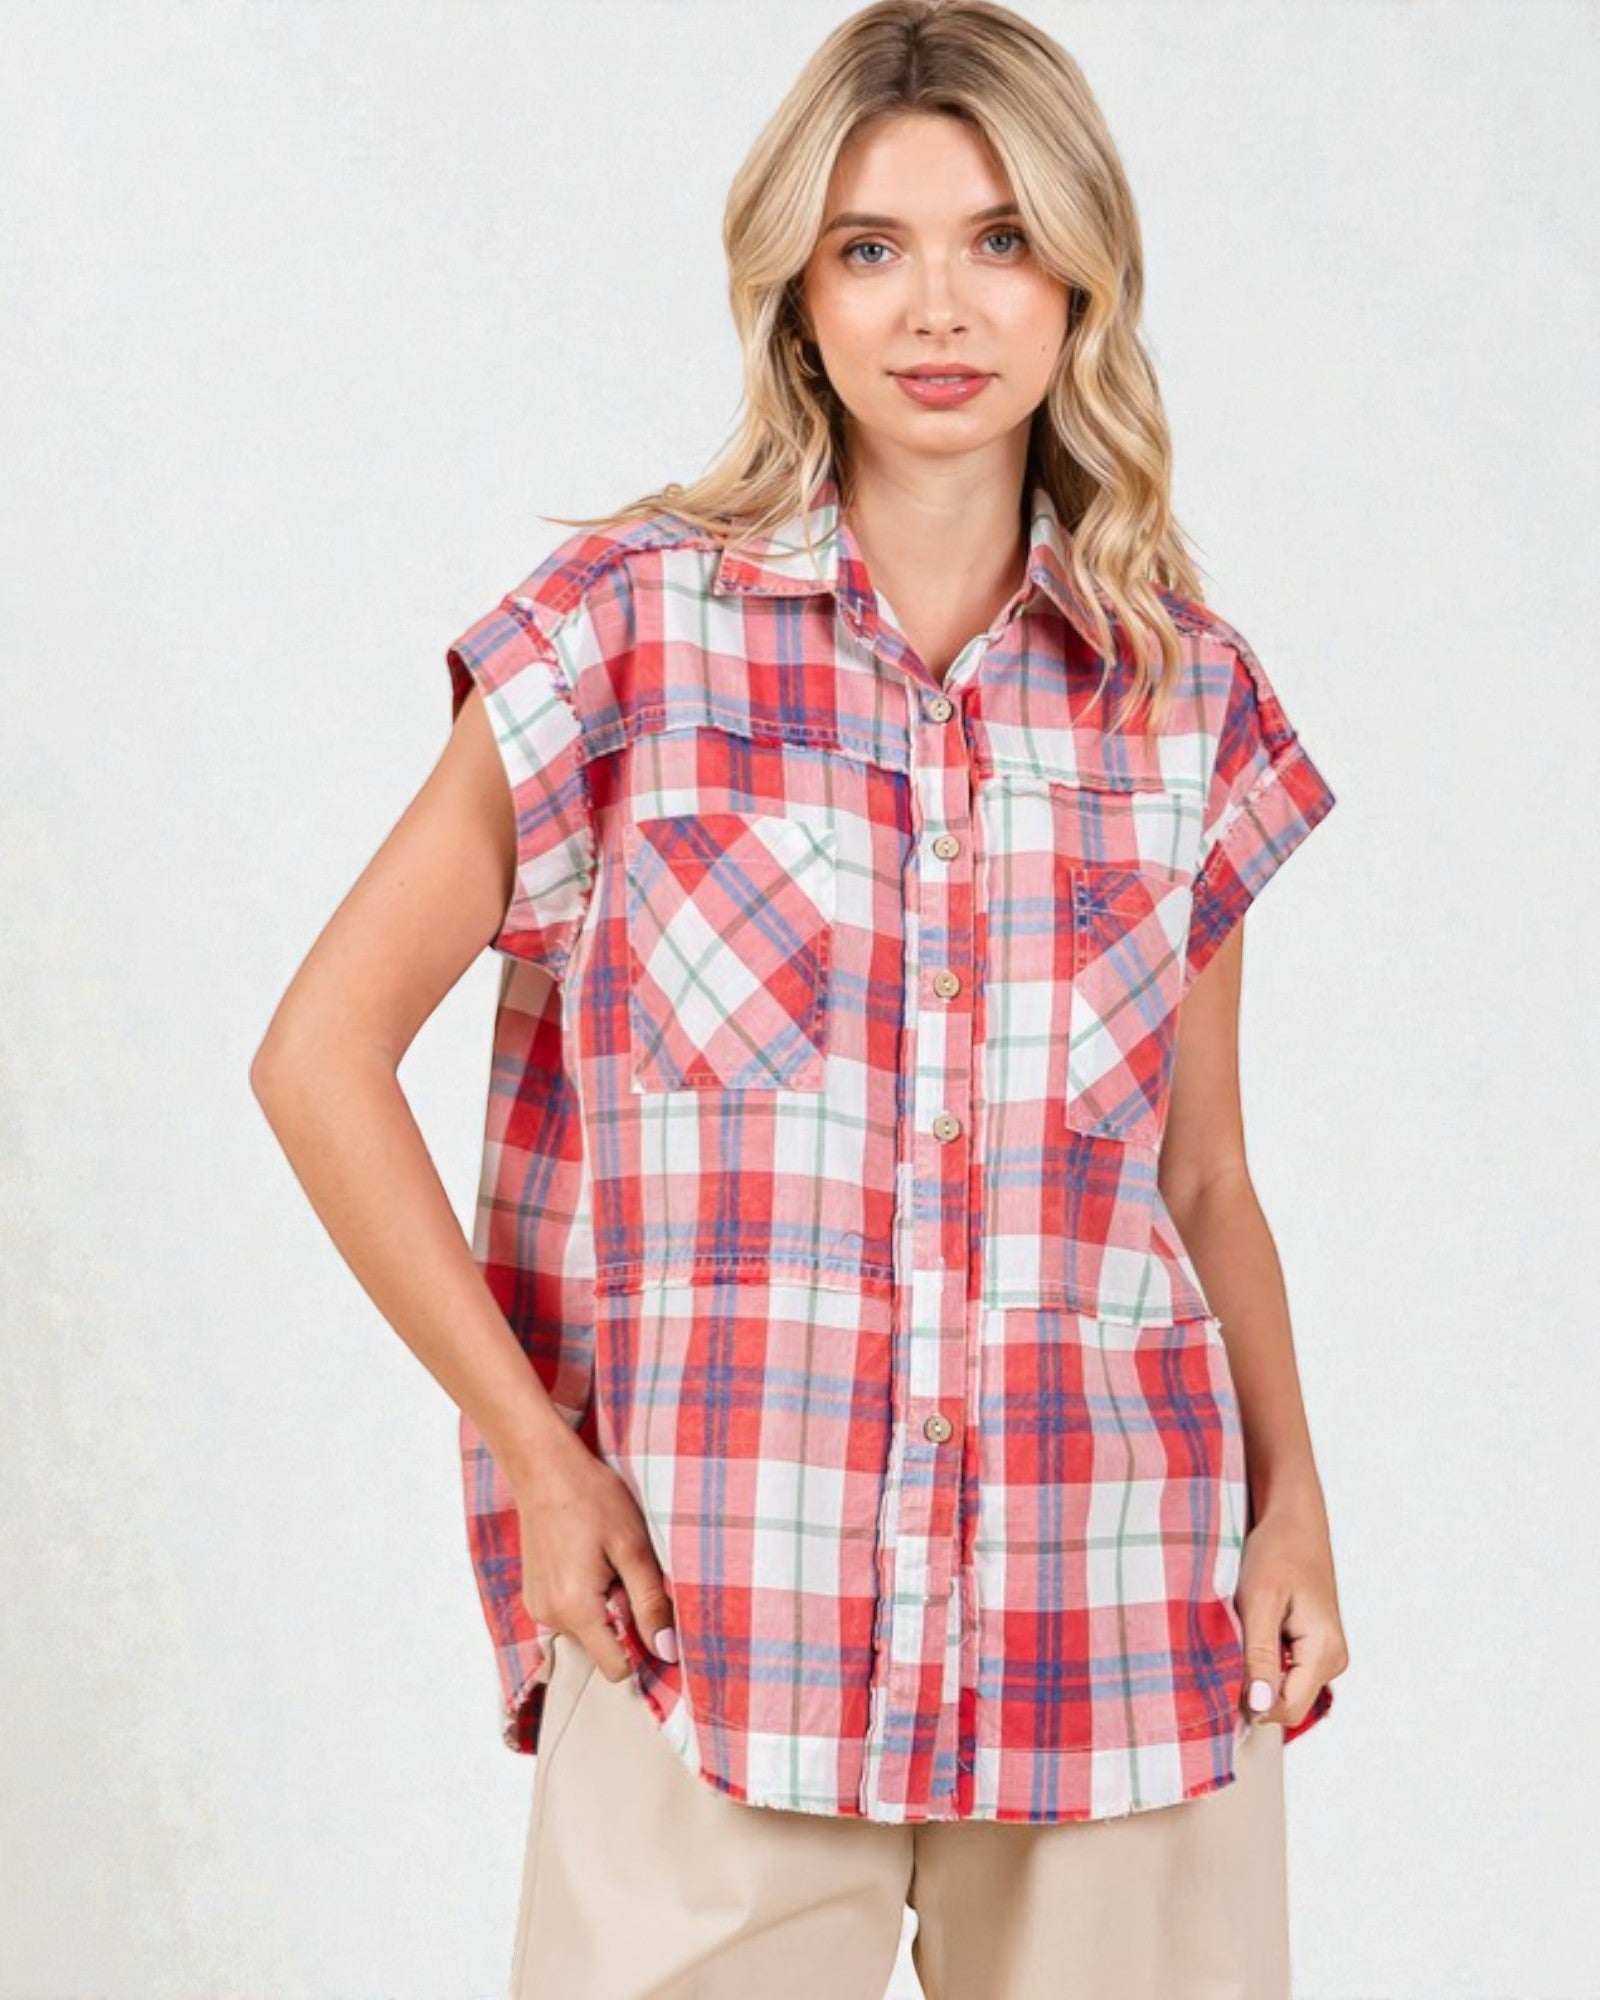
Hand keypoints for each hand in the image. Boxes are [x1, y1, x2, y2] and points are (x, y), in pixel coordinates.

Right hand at [512, 1421, 677, 1684]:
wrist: (544, 1467)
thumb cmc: (591, 1498)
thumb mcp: (632, 1547)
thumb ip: (651, 1603)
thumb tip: (667, 1652)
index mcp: (576, 1609)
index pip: (616, 1669)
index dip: (642, 1649)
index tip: (653, 1615)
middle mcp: (550, 1617)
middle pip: (603, 1648)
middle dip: (623, 1619)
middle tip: (625, 1571)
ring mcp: (537, 1607)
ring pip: (588, 1630)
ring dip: (605, 1606)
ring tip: (606, 1560)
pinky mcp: (534, 1594)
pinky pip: (571, 1614)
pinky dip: (587, 1597)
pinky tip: (589, 1558)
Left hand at [1235, 1498, 1347, 1728]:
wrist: (1292, 1519)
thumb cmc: (1277, 1551)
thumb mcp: (1258, 1602)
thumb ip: (1260, 1658)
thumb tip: (1260, 1708)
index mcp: (1325, 1652)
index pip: (1288, 1711)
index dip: (1252, 1705)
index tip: (1220, 1681)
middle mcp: (1332, 1660)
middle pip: (1286, 1703)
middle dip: (1253, 1687)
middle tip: (1227, 1648)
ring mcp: (1324, 1654)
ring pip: (1283, 1688)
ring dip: (1256, 1672)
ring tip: (1241, 1633)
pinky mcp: (1312, 1645)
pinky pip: (1285, 1671)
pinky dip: (1262, 1660)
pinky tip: (1250, 1631)